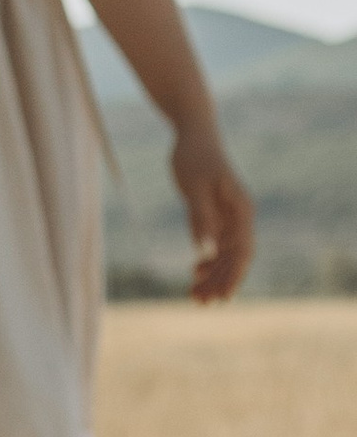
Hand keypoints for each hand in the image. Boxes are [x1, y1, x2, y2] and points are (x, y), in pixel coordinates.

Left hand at [171, 122, 253, 301]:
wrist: (194, 134)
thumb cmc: (194, 157)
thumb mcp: (194, 186)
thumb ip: (201, 216)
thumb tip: (206, 248)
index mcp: (241, 210)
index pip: (242, 251)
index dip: (233, 276)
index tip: (222, 297)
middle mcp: (239, 216)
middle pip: (235, 258)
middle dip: (220, 282)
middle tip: (200, 303)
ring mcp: (229, 216)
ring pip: (225, 254)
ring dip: (213, 275)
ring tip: (195, 296)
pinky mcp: (216, 214)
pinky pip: (216, 244)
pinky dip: (208, 260)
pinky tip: (195, 273)